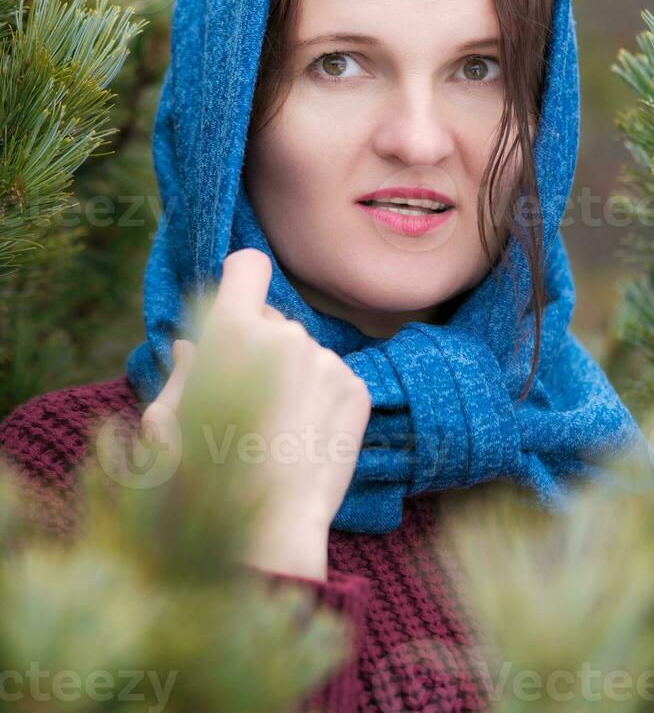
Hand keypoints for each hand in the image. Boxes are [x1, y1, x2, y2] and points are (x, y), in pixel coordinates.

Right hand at [140, 248, 371, 579]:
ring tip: (275, 429)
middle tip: (244, 397)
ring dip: (290, 374)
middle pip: (272, 318)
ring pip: (303, 351)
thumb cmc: (202, 480)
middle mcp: (286, 333)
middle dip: (256, 344)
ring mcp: (327, 360)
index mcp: (233, 331)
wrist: (269, 533)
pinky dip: (319, 399)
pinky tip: (303, 439)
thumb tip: (189, 346)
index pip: (248, 266)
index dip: (239, 279)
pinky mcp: (356, 388)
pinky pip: (332, 377)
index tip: (236, 302)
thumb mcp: (167, 423)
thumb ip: (182, 372)